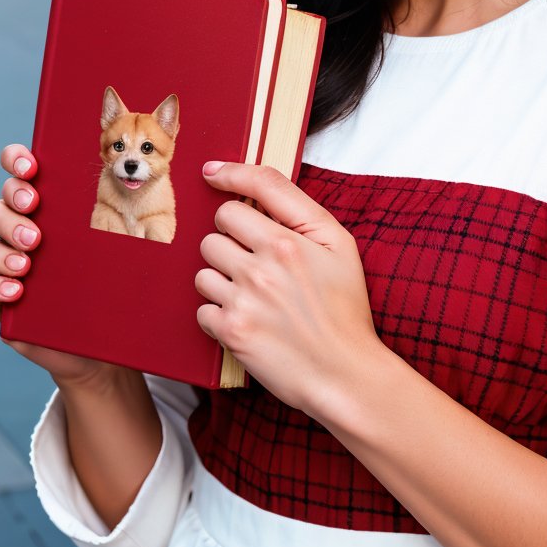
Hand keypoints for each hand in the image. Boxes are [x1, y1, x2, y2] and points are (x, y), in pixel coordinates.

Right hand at [0, 144, 119, 388]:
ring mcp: (9, 265)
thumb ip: (138, 222)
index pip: (23, 171)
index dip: (18, 160)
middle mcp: (26, 230)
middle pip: (1, 203)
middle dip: (13, 203)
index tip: (31, 166)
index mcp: (54, 208)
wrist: (105, 344)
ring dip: (4, 245)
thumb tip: (152, 192)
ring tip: (27, 261)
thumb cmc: (119, 286)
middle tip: (35, 213)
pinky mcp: (1, 301)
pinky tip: (16, 290)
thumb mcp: (133, 249)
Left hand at [196, 162, 384, 416]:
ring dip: (221, 278)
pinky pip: (201, 307)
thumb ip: (298, 208)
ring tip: (252, 294)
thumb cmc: (344, 307)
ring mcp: (244, 300)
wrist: (344, 372)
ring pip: (203, 269)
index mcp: (290, 241)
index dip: (226, 179)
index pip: (241, 196)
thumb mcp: (339, 244)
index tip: (211, 174)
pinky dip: (218, 313)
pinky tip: (246, 318)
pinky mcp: (231, 332)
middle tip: (256, 260)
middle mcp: (263, 266)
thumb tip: (250, 185)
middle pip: (216, 231)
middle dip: (231, 240)